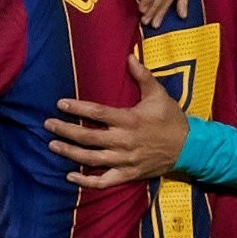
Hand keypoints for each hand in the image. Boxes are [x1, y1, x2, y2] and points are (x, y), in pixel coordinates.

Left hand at [43, 55, 185, 188]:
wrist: (189, 147)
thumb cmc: (171, 118)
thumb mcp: (158, 94)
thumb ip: (142, 75)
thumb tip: (129, 56)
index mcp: (129, 120)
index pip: (97, 113)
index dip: (77, 109)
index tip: (60, 104)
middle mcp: (124, 141)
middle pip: (88, 137)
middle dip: (65, 130)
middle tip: (47, 124)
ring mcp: (125, 160)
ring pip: (91, 159)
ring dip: (69, 153)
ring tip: (52, 145)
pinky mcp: (128, 175)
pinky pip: (103, 181)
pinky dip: (85, 181)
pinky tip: (69, 175)